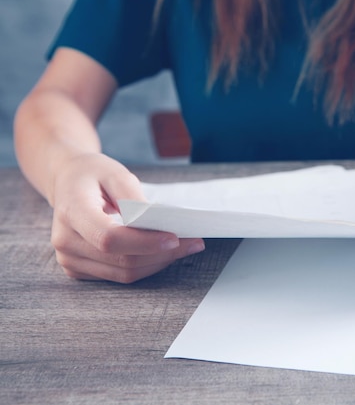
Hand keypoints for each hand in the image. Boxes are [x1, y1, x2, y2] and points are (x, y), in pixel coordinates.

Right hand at [49, 153, 204, 282]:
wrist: (68, 182)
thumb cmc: (93, 175)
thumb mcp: (116, 174)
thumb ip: (134, 198)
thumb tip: (157, 223)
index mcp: (72, 212)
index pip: (110, 238)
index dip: (145, 243)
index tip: (174, 238)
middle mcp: (66, 241)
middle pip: (122, 260)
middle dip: (162, 254)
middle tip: (193, 243)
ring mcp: (69, 259)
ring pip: (124, 274)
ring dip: (158, 263)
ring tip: (184, 247)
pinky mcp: (78, 269)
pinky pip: (119, 276)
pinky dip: (145, 266)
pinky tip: (162, 253)